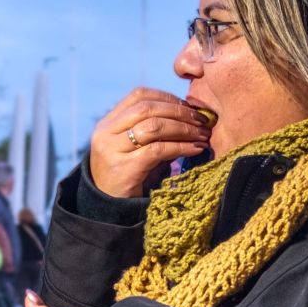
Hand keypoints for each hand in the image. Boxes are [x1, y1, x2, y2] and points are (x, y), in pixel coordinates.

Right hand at [88, 87, 210, 197]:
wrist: (107, 211)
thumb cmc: (128, 177)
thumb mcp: (135, 149)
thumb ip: (153, 131)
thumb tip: (191, 116)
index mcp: (107, 123)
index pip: (138, 95)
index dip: (167, 97)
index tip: (188, 106)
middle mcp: (106, 133)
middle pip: (148, 108)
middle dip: (179, 111)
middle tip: (202, 120)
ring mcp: (112, 150)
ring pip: (154, 126)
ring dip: (183, 128)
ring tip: (201, 134)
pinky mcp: (124, 168)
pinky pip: (158, 150)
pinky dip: (181, 147)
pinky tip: (195, 149)